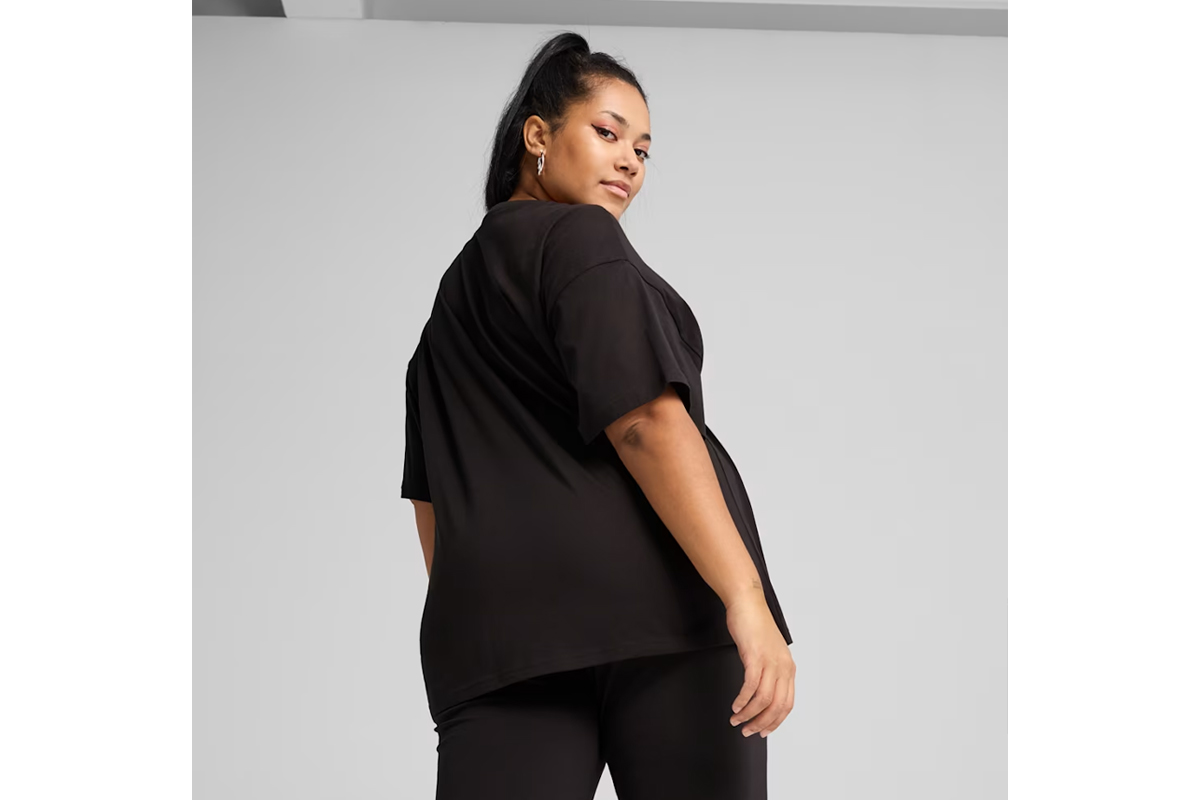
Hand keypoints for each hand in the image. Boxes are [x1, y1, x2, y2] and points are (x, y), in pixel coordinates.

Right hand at [725, 593, 794, 737]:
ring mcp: (770, 661)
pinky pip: (751, 686)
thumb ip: (768, 670)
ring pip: (764, 699)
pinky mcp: (755, 656)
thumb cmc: (754, 625)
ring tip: (737, 720)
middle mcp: (783, 666)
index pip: (787, 704)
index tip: (762, 731)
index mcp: (788, 667)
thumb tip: (760, 692)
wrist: (747, 602)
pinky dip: (743, 700)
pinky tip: (736, 705)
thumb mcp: (767, 651)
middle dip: (761, 723)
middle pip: (777, 706)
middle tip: (747, 731)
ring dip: (749, 714)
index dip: (775, 722)